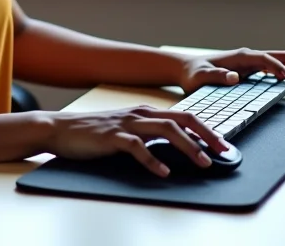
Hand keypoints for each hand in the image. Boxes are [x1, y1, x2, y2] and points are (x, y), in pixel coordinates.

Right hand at [46, 105, 229, 176]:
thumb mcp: (125, 128)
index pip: (182, 116)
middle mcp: (138, 114)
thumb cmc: (93, 132)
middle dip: (205, 135)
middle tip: (223, 151)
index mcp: (143, 111)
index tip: (223, 144)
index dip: (206, 129)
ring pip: (164, 130)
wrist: (60, 128)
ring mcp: (125, 123)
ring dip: (187, 146)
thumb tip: (175, 148)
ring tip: (202, 162)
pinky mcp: (112, 137)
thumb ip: (148, 134)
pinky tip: (163, 172)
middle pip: (180, 119)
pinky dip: (153, 160)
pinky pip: (137, 147)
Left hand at [179, 47, 284, 93]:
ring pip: (282, 62)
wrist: (185, 69)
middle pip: (282, 56)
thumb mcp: (201, 77)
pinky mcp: (251, 69)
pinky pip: (275, 70)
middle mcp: (249, 57)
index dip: (282, 70)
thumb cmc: (193, 73)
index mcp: (241, 57)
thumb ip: (216, 76)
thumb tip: (235, 77)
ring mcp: (251, 62)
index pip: (269, 59)